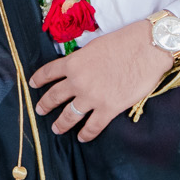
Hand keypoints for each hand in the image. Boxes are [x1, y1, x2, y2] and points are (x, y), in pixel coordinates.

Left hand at [30, 18, 175, 143]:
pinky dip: (86, 134)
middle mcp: (77, 81)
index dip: (38, 79)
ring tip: (56, 129)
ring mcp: (92, 97)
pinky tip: (82, 137)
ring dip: (61, 123)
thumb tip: (79, 68)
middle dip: (45, 105)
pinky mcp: (109, 109)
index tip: (32, 84)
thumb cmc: (125, 42)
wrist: (147, 49)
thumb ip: (83, 60)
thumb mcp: (94, 46)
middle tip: (40, 110)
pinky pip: (92, 126)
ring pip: (69, 115)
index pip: (48, 72)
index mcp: (73, 62)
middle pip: (54, 96)